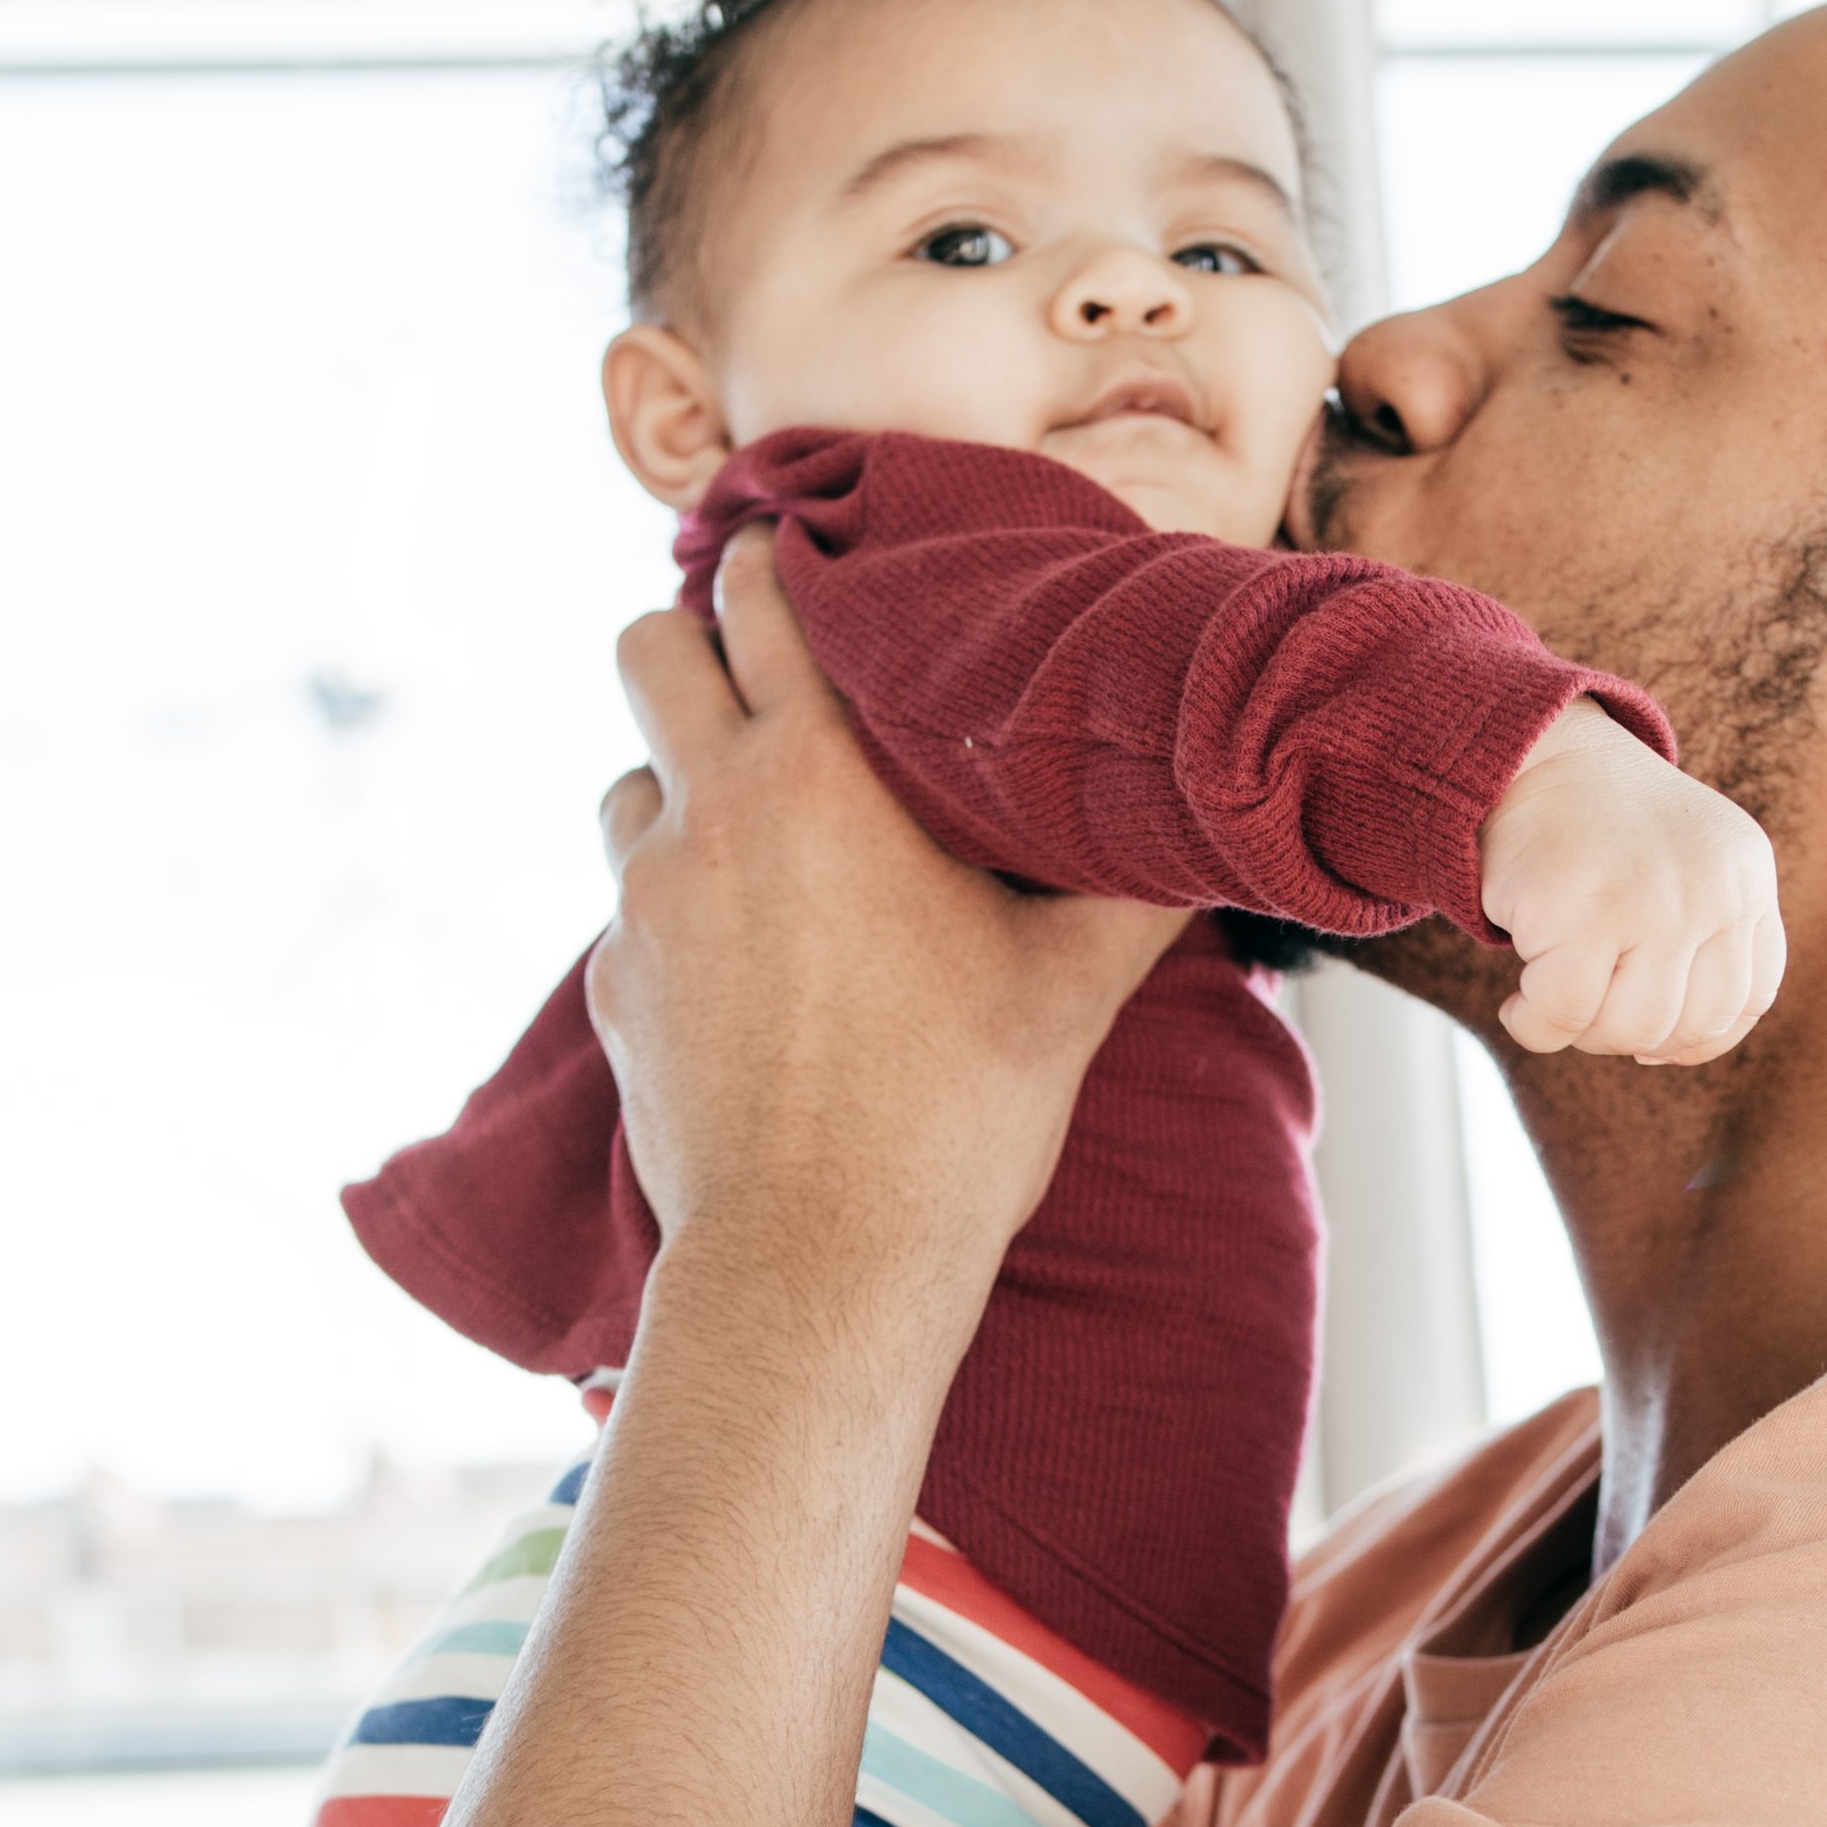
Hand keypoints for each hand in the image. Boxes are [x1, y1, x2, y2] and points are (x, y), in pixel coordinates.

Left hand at [588, 529, 1187, 1333]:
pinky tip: (754, 961)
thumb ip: (1138, 886)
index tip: (815, 563)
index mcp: (813, 774)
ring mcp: (643, 904)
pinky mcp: (612, 989)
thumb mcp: (1072, 984)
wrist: (820, 1266)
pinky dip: (681, 904)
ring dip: (684, 780)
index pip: (754, 591)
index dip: (778, 560)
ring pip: (628, 779)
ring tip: (770, 834)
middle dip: (695, 642)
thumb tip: (1213, 829)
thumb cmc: (954, 1114)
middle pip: (644, 645)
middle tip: (773, 679)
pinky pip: (632, 903)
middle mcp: (706, 815)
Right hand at [1474, 699, 1785, 1062]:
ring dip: (1582, 1031)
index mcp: (1745, 876)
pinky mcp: (1582, 912)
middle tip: (1584, 1000)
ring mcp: (1653, 901)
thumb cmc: (1596, 825)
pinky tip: (1517, 1003)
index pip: (1750, 997)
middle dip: (1629, 1033)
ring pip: (1631, 1030)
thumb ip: (1701, 944)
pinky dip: (1533, 1025)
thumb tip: (1667, 1053)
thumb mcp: (1679, 866)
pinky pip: (1564, 1016)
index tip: (1649, 1035)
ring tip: (1551, 992)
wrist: (1529, 751)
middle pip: (1690, 1025)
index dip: (1698, 1034)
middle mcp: (1713, 889)